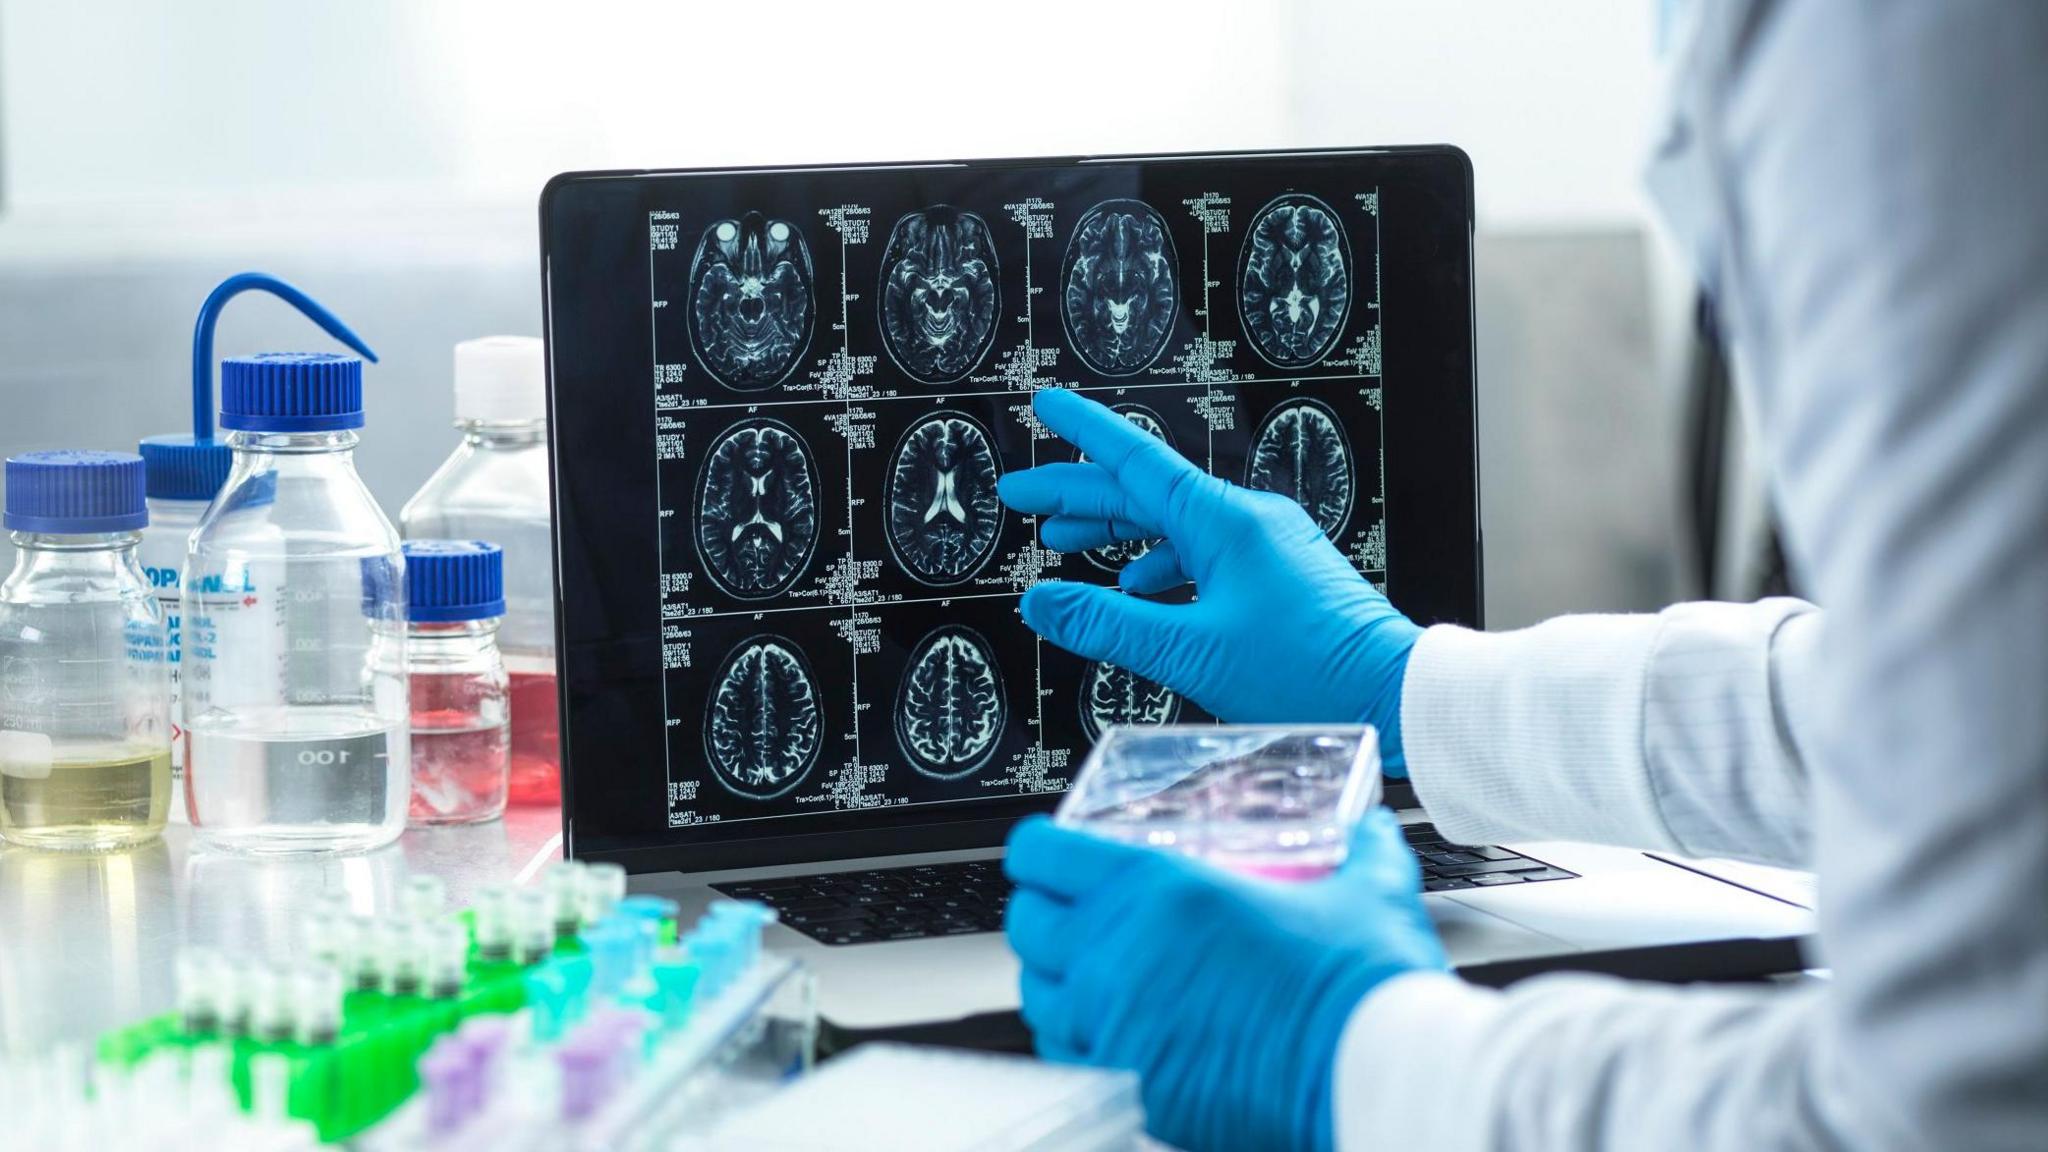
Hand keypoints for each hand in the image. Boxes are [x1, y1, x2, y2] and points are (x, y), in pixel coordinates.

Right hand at [1001, 388, 1422, 771]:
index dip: (1085, 432)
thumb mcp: (1190, 652)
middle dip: (1081, 493)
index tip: (1048, 403)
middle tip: (1025, 496)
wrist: (1394, 695)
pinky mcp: (1281, 573)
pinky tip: (1139, 584)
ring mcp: (1268, 544)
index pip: (1137, 459)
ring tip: (1068, 540)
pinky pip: (1205, 551)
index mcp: (1225, 521)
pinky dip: (1161, 562)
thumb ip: (1108, 623)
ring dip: (1118, 530)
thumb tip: (1043, 601)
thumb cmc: (1310, 671)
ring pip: (1175, 523)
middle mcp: (1249, 520)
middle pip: (1147, 492)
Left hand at [1004, 810, 1446, 1151]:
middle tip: (1068, 907)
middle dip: (1040, 909)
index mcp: (1158, 890)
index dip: (1039, 846)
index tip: (1048, 850)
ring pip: (1036, 992)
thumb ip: (1362, 853)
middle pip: (1027, 922)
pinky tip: (1105, 1033)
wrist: (1370, 1075)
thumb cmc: (1360, 987)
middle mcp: (1116, 955)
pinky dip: (1073, 1040)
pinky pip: (1066, 1056)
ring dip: (1052, 976)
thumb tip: (1372, 833)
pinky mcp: (1129, 1085)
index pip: (1044, 852)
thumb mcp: (1365, 892)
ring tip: (1084, 971)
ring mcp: (1114, 1026)